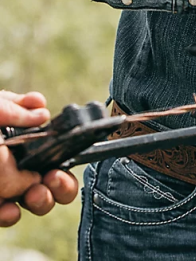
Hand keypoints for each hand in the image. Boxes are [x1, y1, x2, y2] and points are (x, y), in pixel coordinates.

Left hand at [0, 91, 77, 226]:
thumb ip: (10, 106)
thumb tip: (42, 109)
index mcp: (14, 138)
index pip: (49, 147)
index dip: (63, 155)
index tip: (64, 159)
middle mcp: (11, 163)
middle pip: (49, 178)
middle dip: (61, 183)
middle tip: (54, 179)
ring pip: (32, 200)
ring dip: (40, 200)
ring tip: (35, 194)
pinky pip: (5, 215)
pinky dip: (9, 215)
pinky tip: (7, 208)